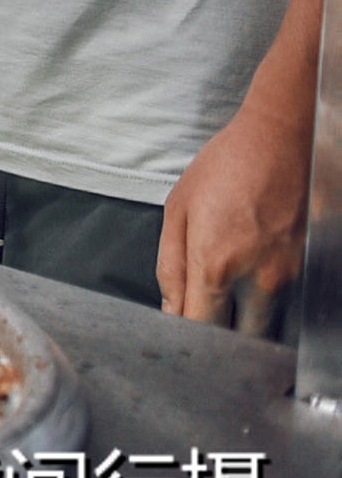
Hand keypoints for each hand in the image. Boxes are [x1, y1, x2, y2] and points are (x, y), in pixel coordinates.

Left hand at [158, 90, 305, 331]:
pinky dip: (266, 301)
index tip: (179, 331)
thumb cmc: (225, 167)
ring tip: (226, 295)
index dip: (187, 336)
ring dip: (244, 320)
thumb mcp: (178, 210)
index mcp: (217, 263)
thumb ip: (171, 265)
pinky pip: (285, 302)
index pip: (202, 326)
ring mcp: (289, 276)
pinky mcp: (307, 269)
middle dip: (219, 334)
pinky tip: (251, 276)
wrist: (280, 140)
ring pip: (266, 324)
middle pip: (239, 337)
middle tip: (204, 314)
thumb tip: (171, 308)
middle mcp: (259, 278)